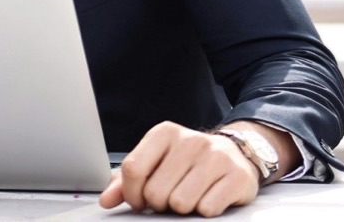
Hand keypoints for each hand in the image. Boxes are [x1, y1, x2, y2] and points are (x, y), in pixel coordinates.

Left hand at [98, 121, 258, 216]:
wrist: (235, 155)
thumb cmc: (189, 162)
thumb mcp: (157, 163)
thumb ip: (128, 181)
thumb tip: (106, 199)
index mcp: (165, 133)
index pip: (133, 168)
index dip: (133, 193)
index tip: (140, 200)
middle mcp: (191, 140)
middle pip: (155, 192)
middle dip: (160, 203)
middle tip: (171, 196)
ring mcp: (215, 157)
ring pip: (180, 203)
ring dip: (183, 209)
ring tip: (190, 196)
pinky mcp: (237, 176)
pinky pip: (207, 209)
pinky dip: (206, 211)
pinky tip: (209, 197)